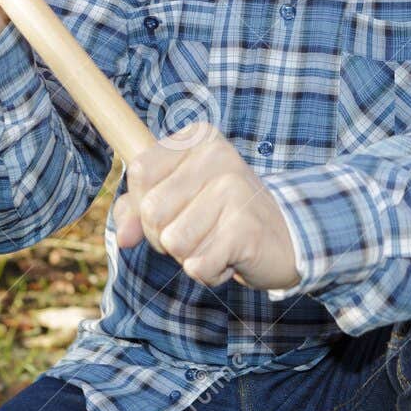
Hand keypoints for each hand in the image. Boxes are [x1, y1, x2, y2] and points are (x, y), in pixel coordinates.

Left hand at [114, 122, 299, 290]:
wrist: (287, 238)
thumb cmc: (222, 215)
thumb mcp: (177, 198)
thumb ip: (137, 209)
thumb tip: (123, 237)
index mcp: (199, 138)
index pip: (140, 171)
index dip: (144, 203)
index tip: (174, 209)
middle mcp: (218, 156)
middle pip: (151, 210)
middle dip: (164, 236)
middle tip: (198, 231)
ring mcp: (234, 190)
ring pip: (172, 241)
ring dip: (188, 255)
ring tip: (216, 242)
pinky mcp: (245, 228)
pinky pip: (196, 265)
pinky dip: (209, 272)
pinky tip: (230, 258)